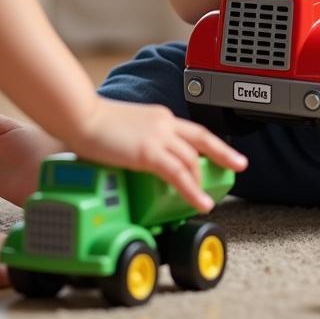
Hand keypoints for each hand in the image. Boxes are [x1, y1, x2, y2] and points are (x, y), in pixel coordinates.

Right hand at [72, 97, 247, 212]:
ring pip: (191, 161)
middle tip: (238, 165)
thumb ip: (137, 139)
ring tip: (207, 199)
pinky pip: (178, 175)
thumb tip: (134, 153)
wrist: (82, 115)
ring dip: (201, 182)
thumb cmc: (94, 121)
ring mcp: (158, 137)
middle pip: (201, 140)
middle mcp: (164, 123)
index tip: (223, 151)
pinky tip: (200, 203)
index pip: (192, 130)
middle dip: (222, 154)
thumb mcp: (125, 127)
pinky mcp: (149, 153)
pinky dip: (192, 191)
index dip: (211, 142)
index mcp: (159, 117)